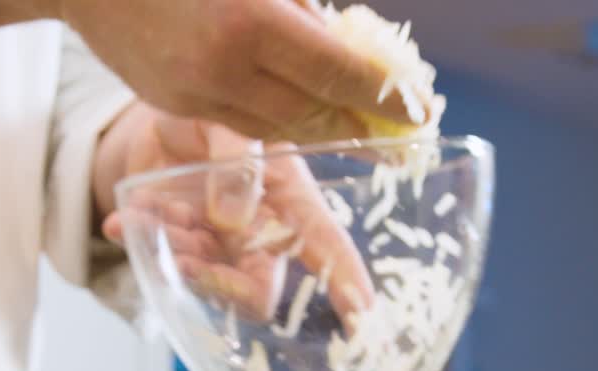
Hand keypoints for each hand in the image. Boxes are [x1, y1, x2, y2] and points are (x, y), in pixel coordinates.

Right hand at [61, 0, 419, 143]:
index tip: (422, 112)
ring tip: (363, 129)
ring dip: (326, 130)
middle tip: (403, 132)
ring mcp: (195, 92)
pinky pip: (243, 123)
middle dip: (363, 126)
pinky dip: (282, 121)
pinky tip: (307, 115)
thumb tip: (348, 45)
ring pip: (280, 128)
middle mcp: (224, 67)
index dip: (386, 97)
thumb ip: (303, 5)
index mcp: (250, 19)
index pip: (338, 73)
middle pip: (314, 114)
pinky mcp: (175, 103)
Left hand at [98, 105, 374, 326]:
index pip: (326, 245)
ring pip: (205, 280)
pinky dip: (140, 242)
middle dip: (220, 283)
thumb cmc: (213, 117)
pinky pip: (163, 265)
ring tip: (151, 213)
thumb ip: (236, 163)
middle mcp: (261, 233)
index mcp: (290, 199)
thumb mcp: (228, 124)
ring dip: (174, 253)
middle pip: (259, 289)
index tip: (359, 317)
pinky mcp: (183, 249)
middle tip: (187, 261)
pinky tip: (121, 221)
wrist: (158, 119)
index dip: (346, 280)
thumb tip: (233, 220)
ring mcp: (221, 247)